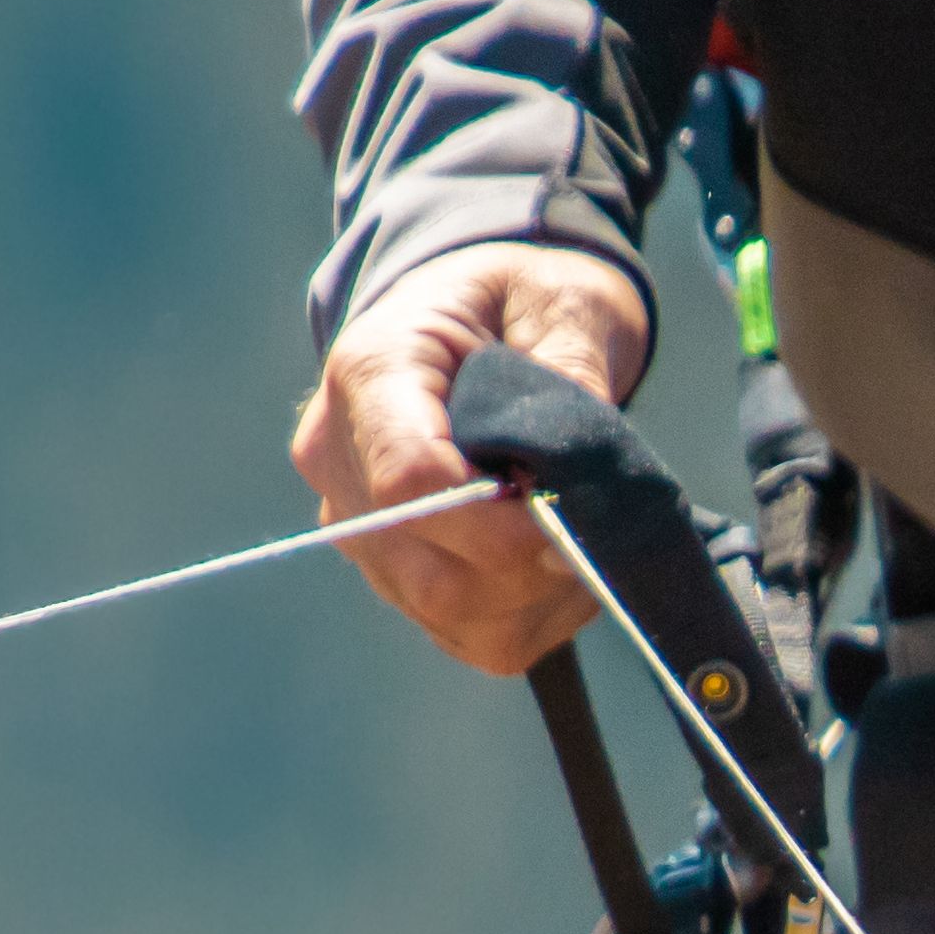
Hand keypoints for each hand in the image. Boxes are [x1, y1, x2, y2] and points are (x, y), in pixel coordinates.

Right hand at [291, 240, 656, 675]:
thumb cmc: (526, 299)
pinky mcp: (390, 572)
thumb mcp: (564, 306)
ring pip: (448, 614)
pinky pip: (464, 634)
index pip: (410, 479)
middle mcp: (338, 457)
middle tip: (596, 522)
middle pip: (430, 570)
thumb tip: (579, 482)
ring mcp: (357, 525)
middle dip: (532, 565)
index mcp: (372, 371)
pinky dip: (529, 615)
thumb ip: (570, 385)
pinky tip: (560, 567)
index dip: (499, 521)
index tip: (570, 511)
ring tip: (582, 535)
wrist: (487, 317)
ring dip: (538, 595)